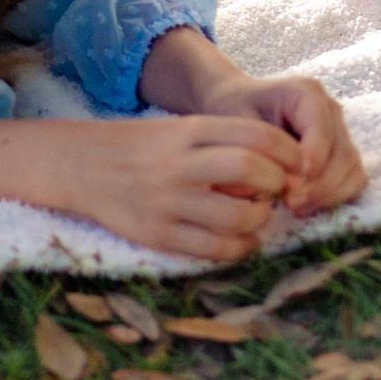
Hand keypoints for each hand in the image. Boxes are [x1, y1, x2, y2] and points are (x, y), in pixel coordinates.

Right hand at [0, 114, 300, 261]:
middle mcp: (180, 163)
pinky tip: (243, 242)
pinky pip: (211, 250)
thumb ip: (224, 142)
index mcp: (191, 130)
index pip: (257, 134)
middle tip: (281, 191)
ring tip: (258, 217)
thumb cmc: (145, 148)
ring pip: (236, 216)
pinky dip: (239, 249)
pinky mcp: (156, 234)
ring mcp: (167, 201)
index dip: (289, 152)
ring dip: (260, 220)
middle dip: (278, 183)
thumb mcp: (182, 130)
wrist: (82, 166)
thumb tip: (281, 167)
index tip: (298, 166)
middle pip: (250, 168)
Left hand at [195, 73, 366, 216]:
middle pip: (343, 154)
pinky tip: (305, 206)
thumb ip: (256, 151)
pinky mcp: (342, 155)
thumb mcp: (236, 125)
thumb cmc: (235, 114)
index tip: (290, 185)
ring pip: (352, 170)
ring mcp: (340, 133)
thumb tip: (279, 185)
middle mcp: (330, 110)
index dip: (313, 158)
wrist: (238, 109)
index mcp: (307, 93)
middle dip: (319, 185)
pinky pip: (354, 180)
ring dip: (327, 194)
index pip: (322, 127)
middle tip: (289, 203)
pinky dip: (334, 197)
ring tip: (294, 206)